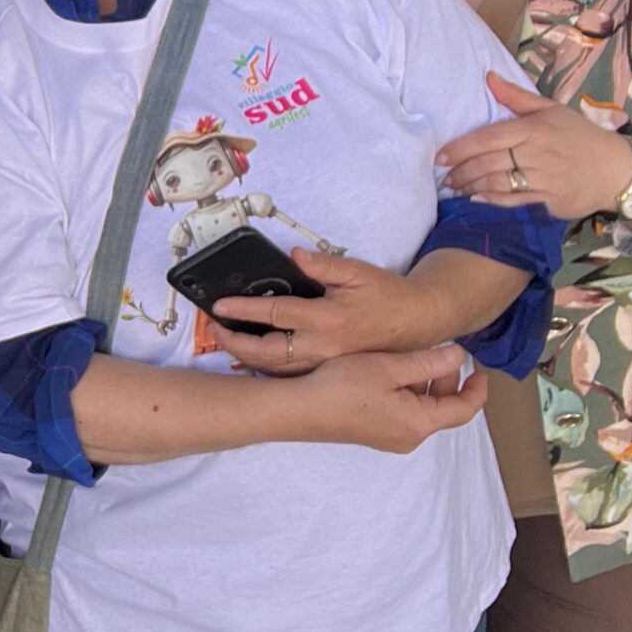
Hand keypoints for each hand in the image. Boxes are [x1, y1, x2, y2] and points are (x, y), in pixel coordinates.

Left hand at [211, 249, 450, 370]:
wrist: (417, 322)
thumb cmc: (387, 295)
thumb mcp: (358, 272)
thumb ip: (323, 265)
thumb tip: (294, 255)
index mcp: (328, 320)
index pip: (275, 314)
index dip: (243, 309)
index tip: (219, 306)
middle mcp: (322, 347)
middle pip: (266, 352)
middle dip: (235, 342)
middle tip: (214, 329)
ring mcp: (325, 364)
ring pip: (276, 369)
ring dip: (247, 357)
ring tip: (227, 341)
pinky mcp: (329, 371)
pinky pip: (292, 375)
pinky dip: (268, 368)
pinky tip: (254, 357)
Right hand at [298, 345, 487, 453]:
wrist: (297, 409)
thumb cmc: (342, 386)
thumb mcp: (389, 367)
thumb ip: (429, 362)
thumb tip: (458, 356)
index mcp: (419, 423)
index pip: (464, 410)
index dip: (477, 389)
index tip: (480, 370)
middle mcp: (409, 437)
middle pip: (443, 409)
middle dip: (447, 381)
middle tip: (440, 353)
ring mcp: (390, 438)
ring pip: (421, 409)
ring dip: (424, 384)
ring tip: (410, 357)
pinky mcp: (373, 434)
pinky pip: (403, 413)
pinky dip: (406, 393)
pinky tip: (387, 373)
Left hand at [438, 73, 631, 218]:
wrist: (619, 169)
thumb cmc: (582, 136)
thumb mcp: (553, 110)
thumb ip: (517, 97)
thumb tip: (488, 77)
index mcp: (534, 130)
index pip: (489, 138)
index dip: (461, 148)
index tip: (440, 156)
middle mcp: (536, 154)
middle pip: (489, 162)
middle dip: (461, 171)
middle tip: (443, 176)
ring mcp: (543, 179)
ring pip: (498, 183)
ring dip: (471, 186)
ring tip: (453, 188)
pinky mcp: (550, 201)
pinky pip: (514, 202)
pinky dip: (492, 201)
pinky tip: (475, 200)